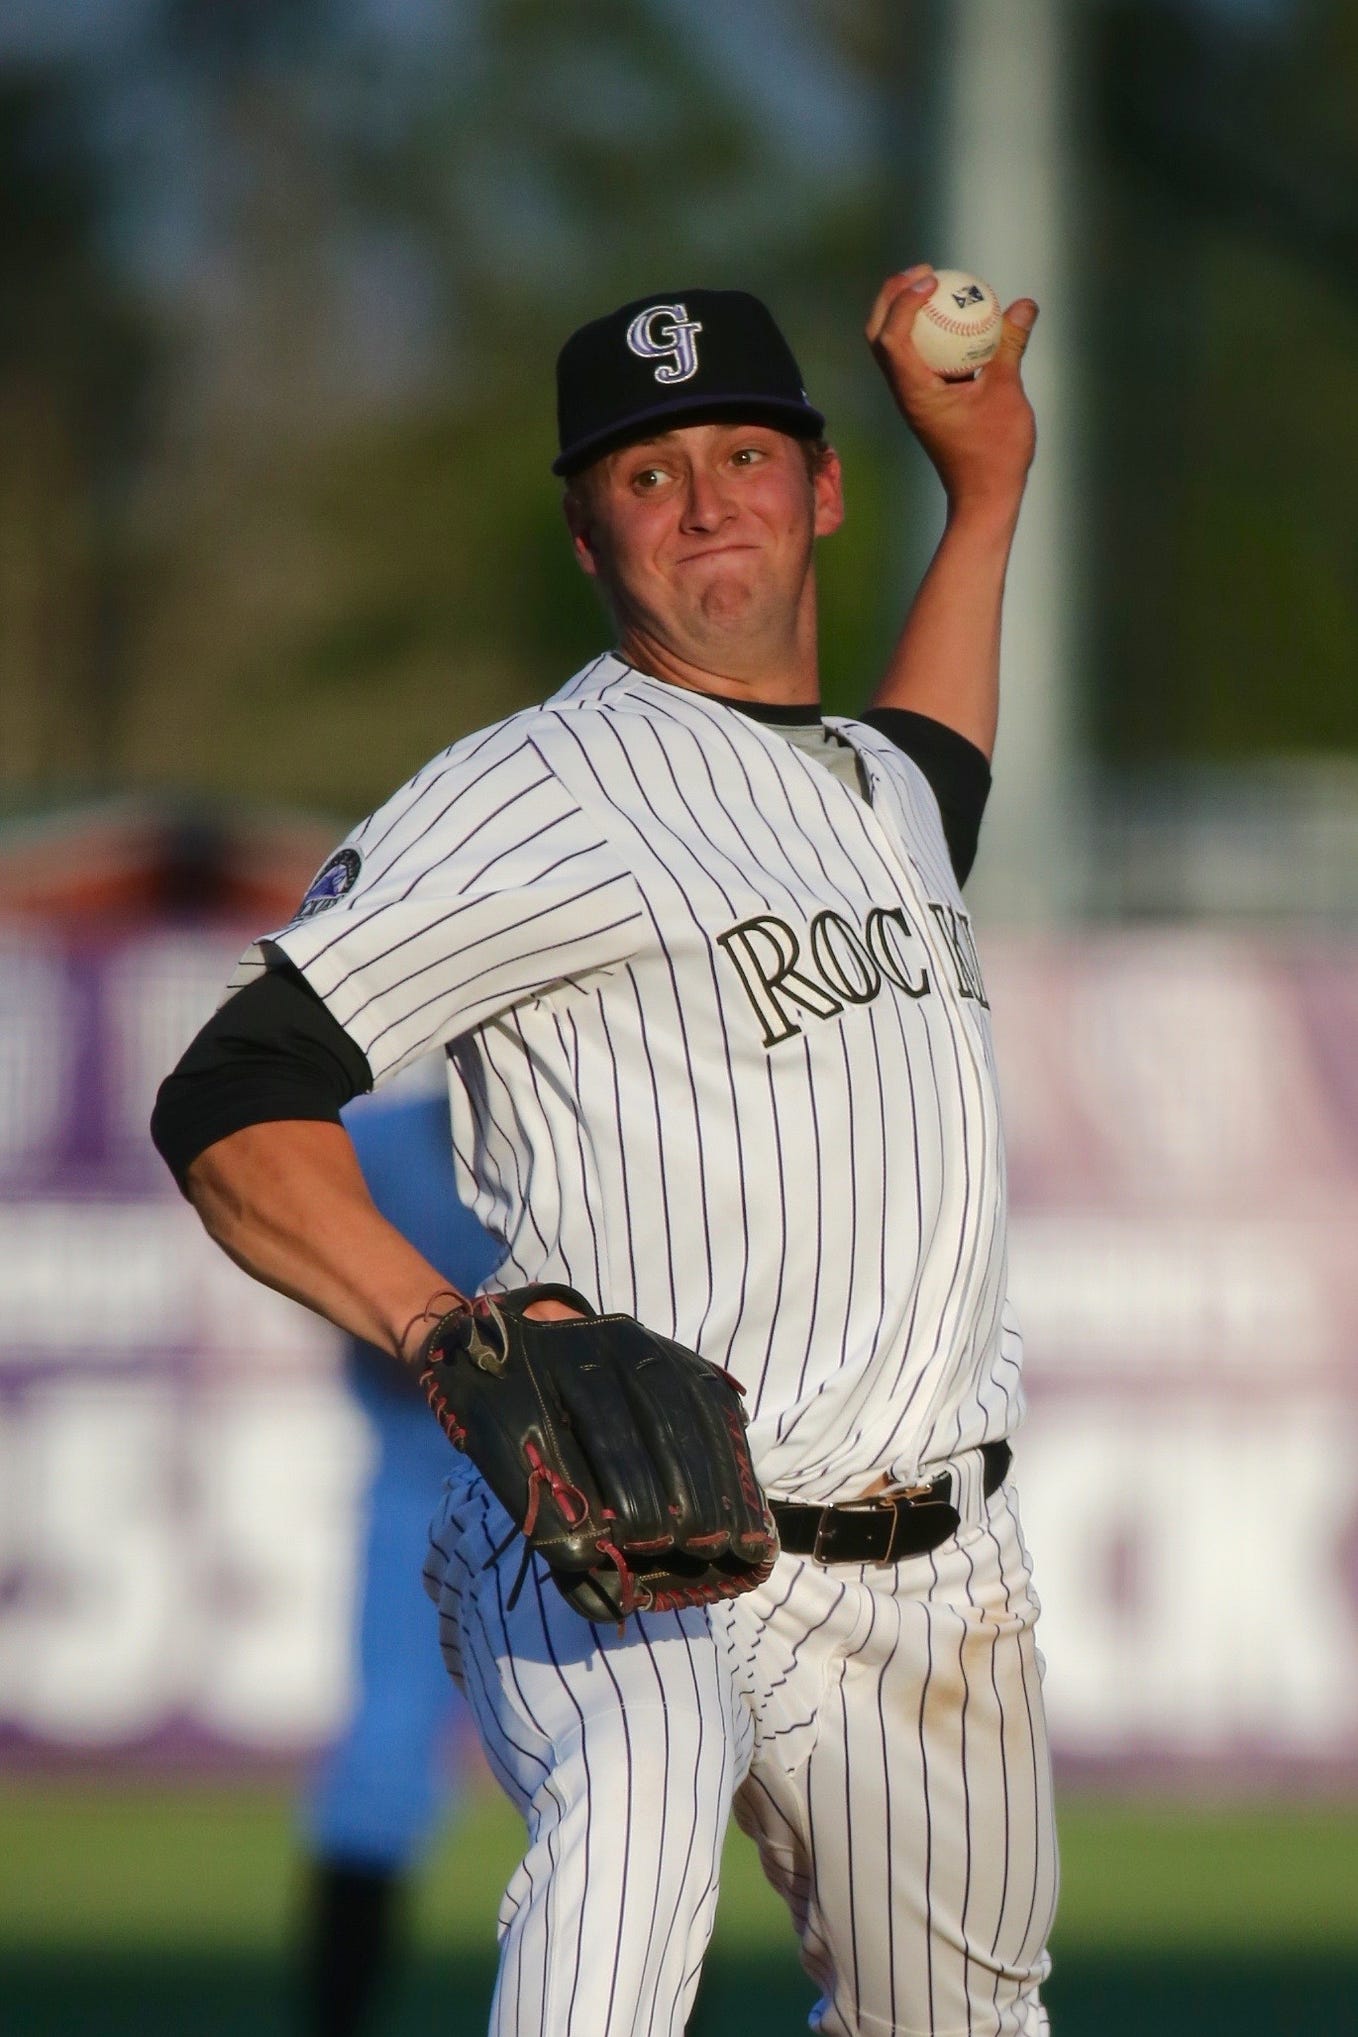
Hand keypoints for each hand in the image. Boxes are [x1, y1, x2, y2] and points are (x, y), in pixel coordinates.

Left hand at [866, 266, 1037, 516]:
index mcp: (915, 392)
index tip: (934, 278)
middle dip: (893, 296)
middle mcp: (905, 392)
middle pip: (879, 334)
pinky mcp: (926, 400)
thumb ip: (1011, 345)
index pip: (891, 336)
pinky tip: (955, 317)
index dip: (905, 300)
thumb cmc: (995, 451)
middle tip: (924, 270)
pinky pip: (917, 356)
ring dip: (904, 310)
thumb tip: (1024, 304)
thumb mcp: (1008, 393)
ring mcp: (912, 396)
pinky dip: (927, 330)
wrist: (984, 496)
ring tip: (934, 283)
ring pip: (892, 345)